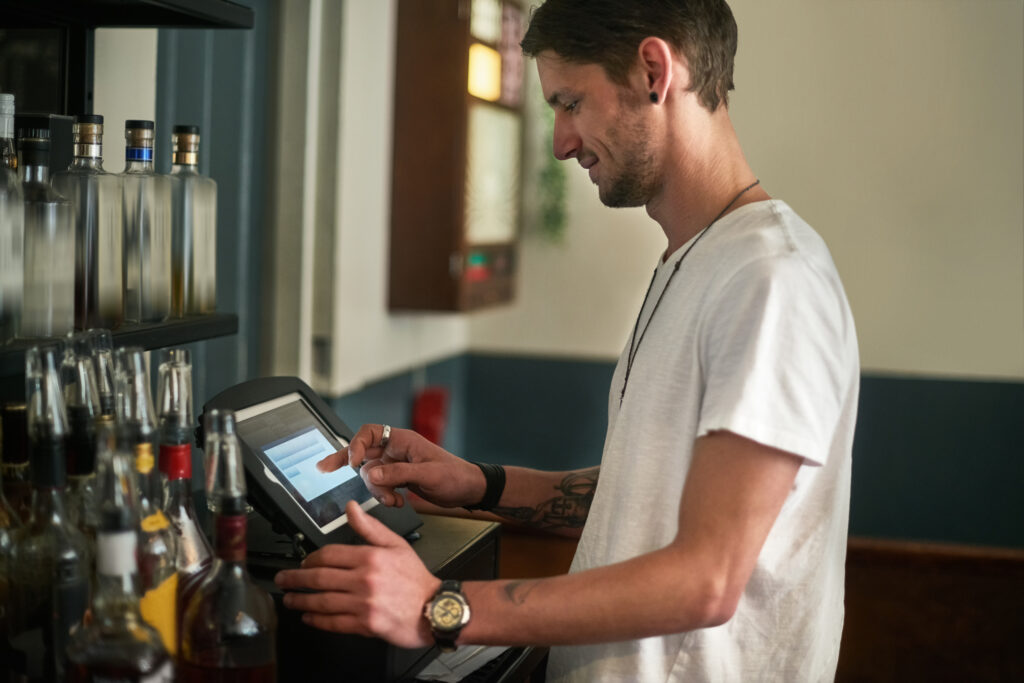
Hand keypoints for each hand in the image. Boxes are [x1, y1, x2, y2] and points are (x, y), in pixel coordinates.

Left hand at [274, 500, 440, 647]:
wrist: (434, 609)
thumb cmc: (415, 578)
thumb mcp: (396, 545)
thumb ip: (370, 527)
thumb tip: (352, 507)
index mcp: (370, 557)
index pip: (329, 555)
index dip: (311, 558)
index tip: (303, 562)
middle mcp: (364, 580)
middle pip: (319, 578)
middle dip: (296, 579)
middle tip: (283, 580)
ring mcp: (363, 604)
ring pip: (322, 601)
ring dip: (301, 601)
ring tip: (290, 600)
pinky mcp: (365, 625)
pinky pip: (333, 622)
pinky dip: (317, 621)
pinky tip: (309, 618)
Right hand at [316, 424, 484, 508]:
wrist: (468, 490)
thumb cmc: (455, 476)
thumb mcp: (427, 474)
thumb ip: (398, 474)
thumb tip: (370, 474)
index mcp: (403, 440)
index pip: (370, 433)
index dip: (356, 445)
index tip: (352, 463)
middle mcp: (396, 450)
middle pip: (362, 453)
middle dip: (348, 463)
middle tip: (323, 468)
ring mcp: (396, 465)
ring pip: (370, 475)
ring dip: (376, 490)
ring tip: (393, 499)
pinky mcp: (398, 479)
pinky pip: (379, 486)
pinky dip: (383, 496)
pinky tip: (396, 501)